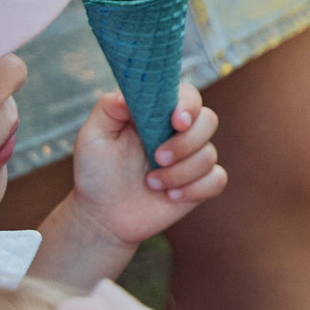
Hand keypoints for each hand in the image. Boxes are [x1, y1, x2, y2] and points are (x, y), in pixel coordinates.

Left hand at [67, 83, 226, 248]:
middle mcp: (180, 134)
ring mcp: (192, 159)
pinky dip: (194, 189)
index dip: (189, 105)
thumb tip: (128, 94)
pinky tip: (170, 196)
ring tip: (152, 183)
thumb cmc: (96, 173)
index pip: (188, 96)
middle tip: (157, 158)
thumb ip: (107, 109)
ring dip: (179, 173)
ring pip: (209, 155)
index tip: (176, 122)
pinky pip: (217, 180)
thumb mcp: (92, 138)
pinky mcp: (200, 185)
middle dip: (186, 143)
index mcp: (158, 116)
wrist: (101, 215)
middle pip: (209, 121)